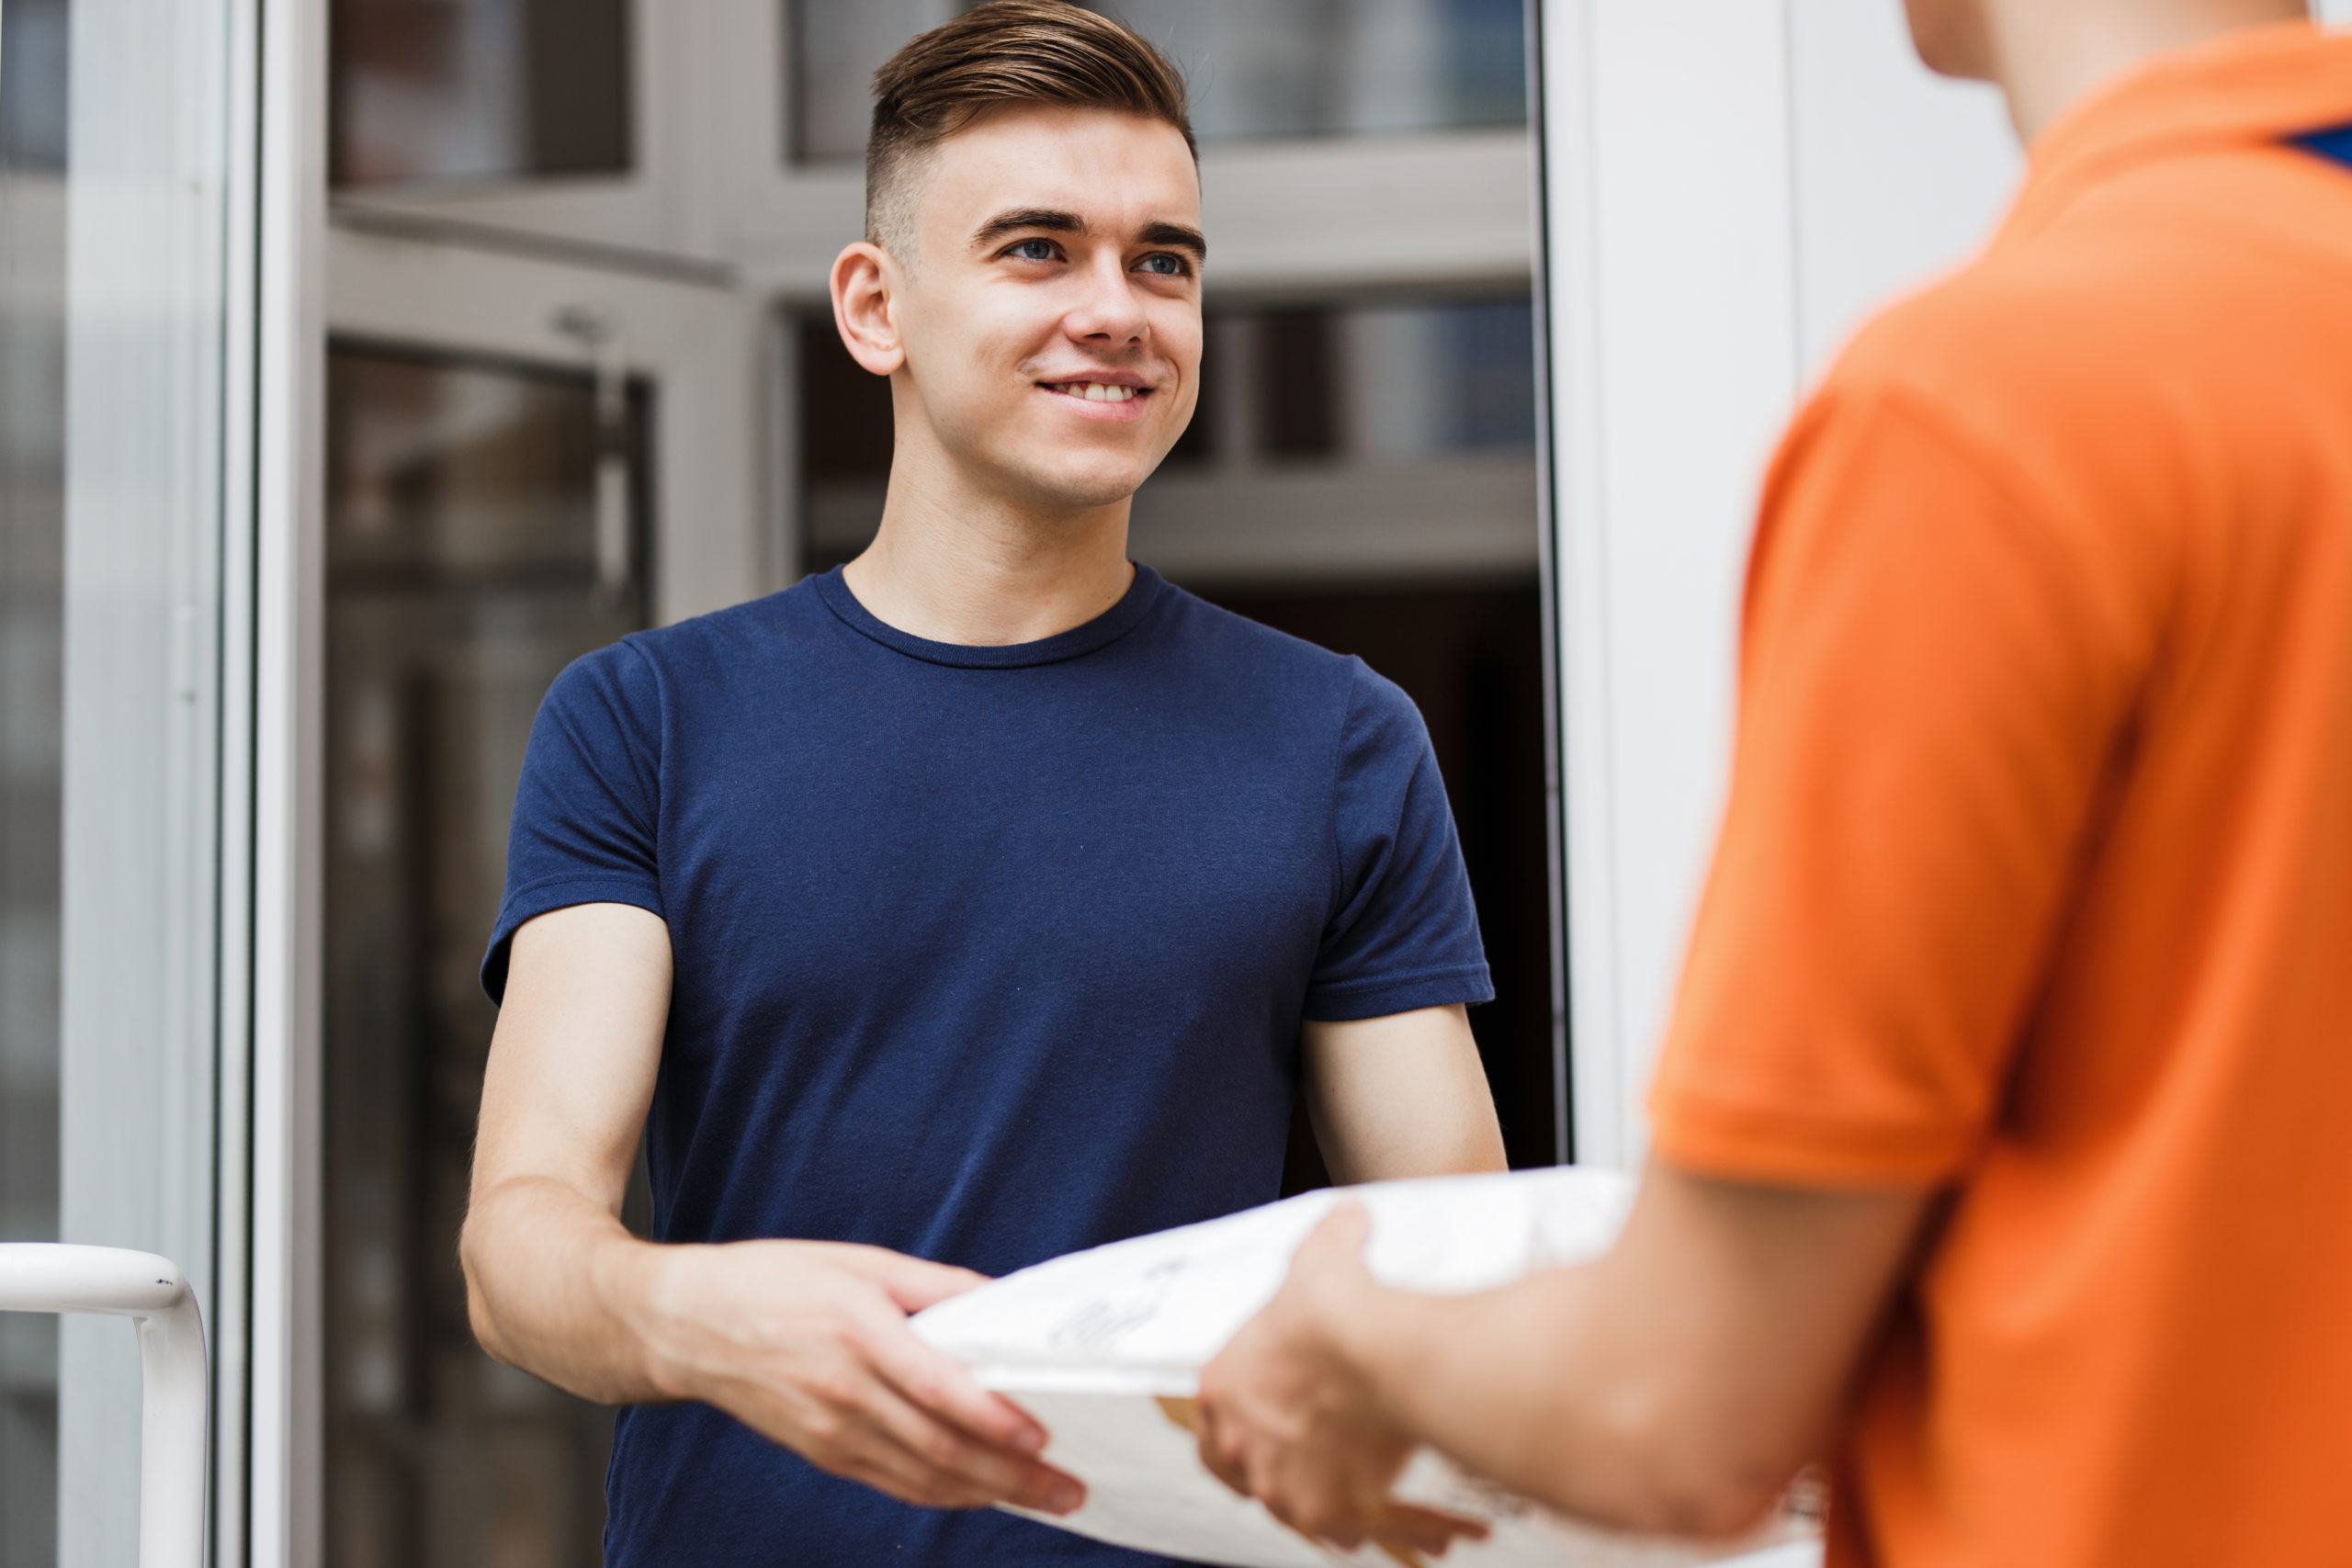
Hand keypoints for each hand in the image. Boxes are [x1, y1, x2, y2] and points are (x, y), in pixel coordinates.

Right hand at [636, 1238, 1085, 1514]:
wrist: (682, 1325)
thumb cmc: (771, 1280)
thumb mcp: (857, 1261)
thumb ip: (932, 1285)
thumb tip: (997, 1300)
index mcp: (856, 1332)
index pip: (937, 1388)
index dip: (993, 1418)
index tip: (1043, 1433)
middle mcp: (843, 1391)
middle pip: (940, 1448)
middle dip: (1013, 1475)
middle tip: (1070, 1489)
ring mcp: (829, 1431)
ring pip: (921, 1477)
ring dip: (988, 1494)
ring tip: (1043, 1498)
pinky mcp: (820, 1452)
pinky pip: (892, 1483)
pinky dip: (942, 1493)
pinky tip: (980, 1493)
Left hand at [1196, 1205, 1487, 1557]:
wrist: (1379, 1349)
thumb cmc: (1338, 1308)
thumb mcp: (1321, 1256)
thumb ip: (1329, 1238)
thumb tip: (1349, 1215)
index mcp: (1222, 1391)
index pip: (1210, 1434)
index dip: (1239, 1438)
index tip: (1268, 1437)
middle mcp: (1246, 1449)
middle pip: (1257, 1483)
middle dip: (1291, 1477)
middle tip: (1328, 1466)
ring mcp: (1288, 1488)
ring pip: (1310, 1515)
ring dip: (1344, 1510)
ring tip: (1386, 1498)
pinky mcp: (1337, 1511)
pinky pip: (1370, 1531)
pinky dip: (1405, 1529)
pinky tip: (1441, 1530)